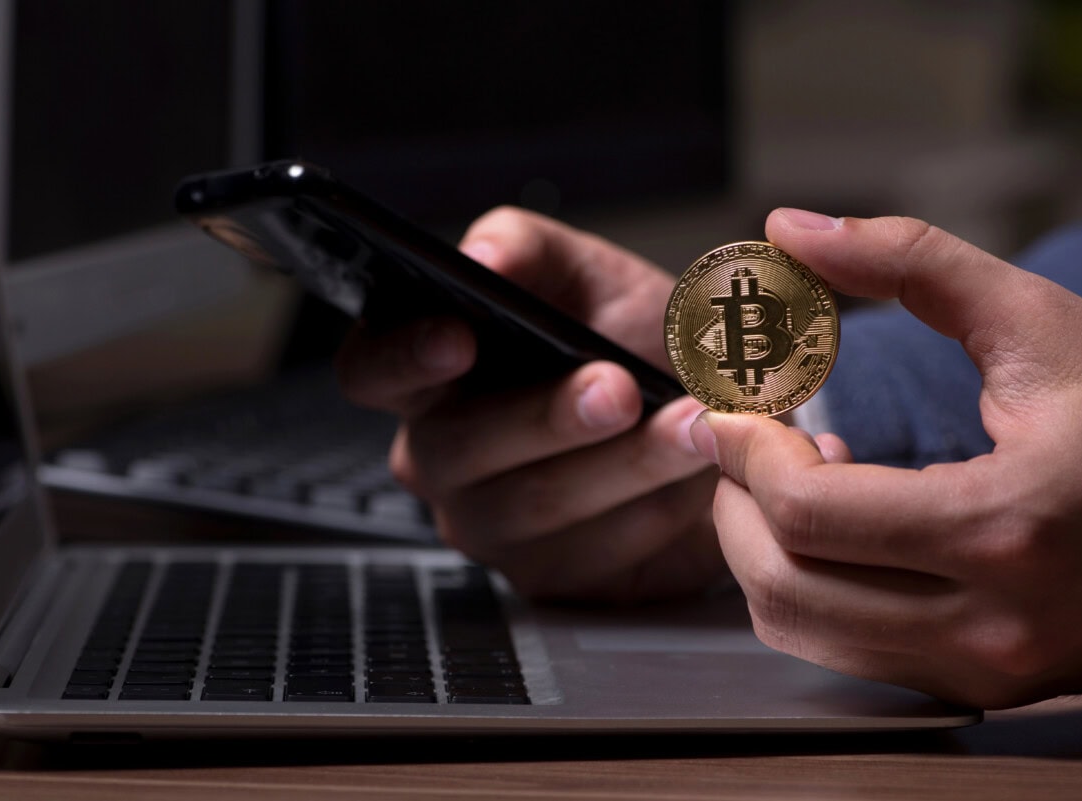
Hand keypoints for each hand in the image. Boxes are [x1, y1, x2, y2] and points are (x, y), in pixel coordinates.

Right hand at [336, 207, 725, 601]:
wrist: (712, 419)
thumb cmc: (632, 342)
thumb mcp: (587, 275)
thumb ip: (527, 249)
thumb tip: (481, 259)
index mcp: (430, 372)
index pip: (369, 369)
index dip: (402, 357)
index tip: (458, 337)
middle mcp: (441, 452)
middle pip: (456, 446)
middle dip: (543, 415)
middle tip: (614, 387)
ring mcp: (486, 522)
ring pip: (530, 503)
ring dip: (620, 462)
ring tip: (687, 423)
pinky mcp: (545, 574)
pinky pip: (587, 553)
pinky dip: (650, 509)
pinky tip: (698, 475)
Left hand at [691, 209, 1081, 707]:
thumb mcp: (1036, 325)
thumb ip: (912, 261)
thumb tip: (787, 228)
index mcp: (1008, 525)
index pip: (808, 511)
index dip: (744, 451)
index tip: (731, 408)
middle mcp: (992, 623)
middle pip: (782, 580)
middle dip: (736, 500)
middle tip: (746, 440)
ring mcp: (984, 669)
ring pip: (796, 628)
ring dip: (762, 547)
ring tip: (799, 479)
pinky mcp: (975, 685)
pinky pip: (837, 652)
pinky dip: (805, 587)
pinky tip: (842, 530)